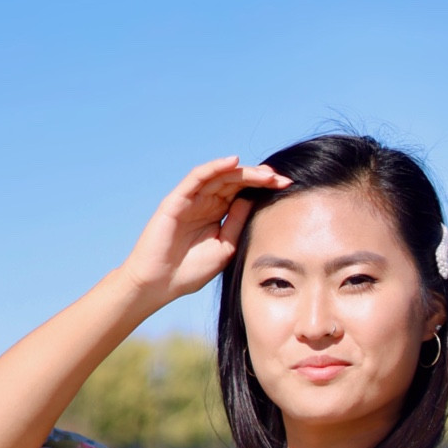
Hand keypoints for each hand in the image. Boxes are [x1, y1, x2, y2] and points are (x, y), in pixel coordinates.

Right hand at [119, 156, 291, 307]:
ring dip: (243, 172)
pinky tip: (234, 163)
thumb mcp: (225, 247)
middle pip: (235, 181)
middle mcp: (205, 202)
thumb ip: (237, 223)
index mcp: (217, 214)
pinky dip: (215, 167)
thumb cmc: (190, 271)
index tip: (287, 187)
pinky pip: (197, 177)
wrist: (160, 284)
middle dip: (259, 178)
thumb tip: (253, 199)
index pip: (243, 193)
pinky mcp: (177, 199)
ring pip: (219, 176)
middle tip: (280, 178)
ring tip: (265, 173)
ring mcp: (191, 199)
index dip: (263, 188)